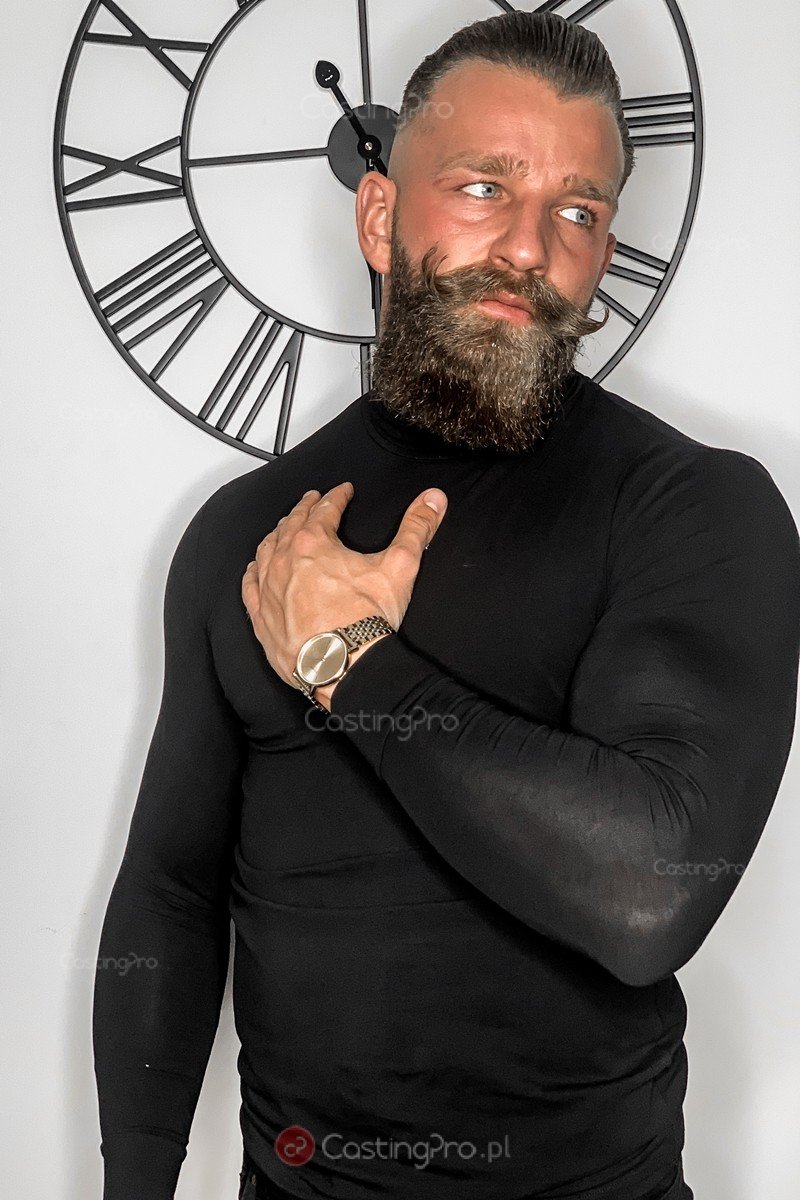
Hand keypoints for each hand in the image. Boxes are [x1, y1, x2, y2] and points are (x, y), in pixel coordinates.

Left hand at [241, 481, 446, 698]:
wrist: (344, 666)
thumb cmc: (367, 619)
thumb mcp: (400, 566)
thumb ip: (416, 528)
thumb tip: (433, 499)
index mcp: (313, 543)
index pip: (325, 509)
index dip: (337, 496)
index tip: (343, 491)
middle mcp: (284, 561)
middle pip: (291, 525)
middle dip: (304, 509)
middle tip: (312, 500)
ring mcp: (269, 590)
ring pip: (266, 551)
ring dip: (277, 535)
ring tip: (285, 528)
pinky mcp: (262, 618)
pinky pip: (250, 588)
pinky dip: (254, 572)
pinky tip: (256, 568)